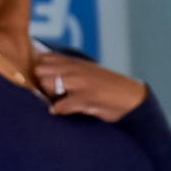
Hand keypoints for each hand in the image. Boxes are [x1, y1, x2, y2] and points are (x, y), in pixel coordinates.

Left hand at [26, 53, 147, 122]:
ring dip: (49, 95)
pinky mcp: (86, 97)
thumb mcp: (88, 74)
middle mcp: (76, 69)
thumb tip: (45, 76)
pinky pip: (61, 105)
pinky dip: (58, 110)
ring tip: (55, 101)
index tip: (42, 81)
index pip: (45, 58)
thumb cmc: (107, 88)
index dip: (40, 70)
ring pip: (49, 84)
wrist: (130, 98)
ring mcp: (81, 82)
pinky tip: (59, 111)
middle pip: (41, 70)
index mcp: (75, 63)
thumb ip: (69, 73)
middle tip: (49, 93)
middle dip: (41, 83)